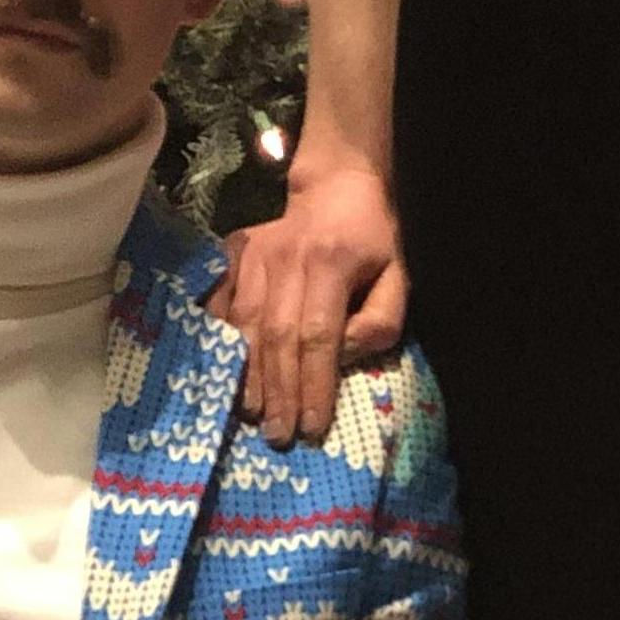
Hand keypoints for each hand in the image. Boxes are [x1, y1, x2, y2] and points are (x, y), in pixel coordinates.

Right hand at [211, 161, 409, 449]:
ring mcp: (255, 255)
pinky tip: (222, 371)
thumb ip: (380, 321)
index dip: (313, 385)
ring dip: (248, 374)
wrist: (334, 184)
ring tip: (252, 415)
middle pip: (278, 337)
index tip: (311, 428)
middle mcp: (287, 259)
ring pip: (247, 325)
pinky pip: (224, 303)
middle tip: (277, 436)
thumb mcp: (397, 275)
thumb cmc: (372, 239)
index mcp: (332, 264)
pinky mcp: (236, 254)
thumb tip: (343, 356)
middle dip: (279, 392)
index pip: (319, 336)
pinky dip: (221, 339)